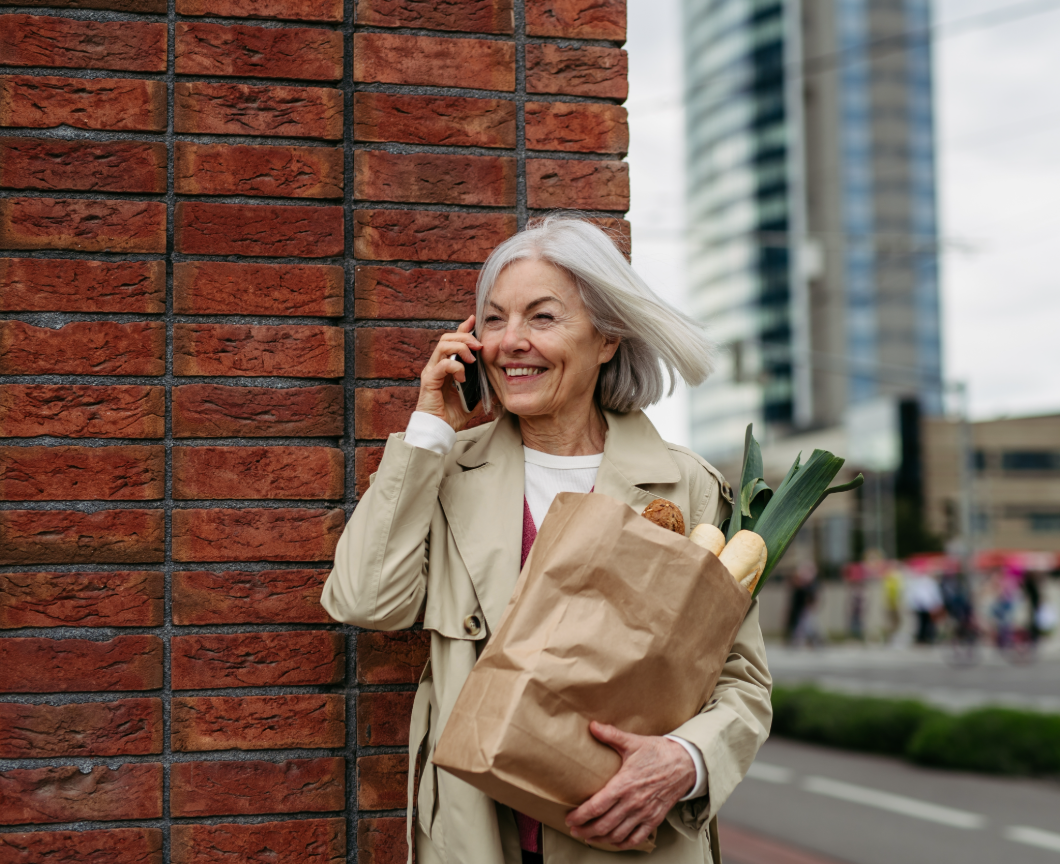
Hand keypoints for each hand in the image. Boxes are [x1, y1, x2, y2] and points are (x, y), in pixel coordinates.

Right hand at [416, 316, 482, 430]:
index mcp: (446, 366)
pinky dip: (455, 367)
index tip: (474, 320)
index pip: (453, 340)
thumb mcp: (475, 398)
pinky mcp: (430, 381)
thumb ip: (484, 389)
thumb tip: (501, 384)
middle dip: (465, 336)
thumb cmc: (453, 415)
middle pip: (447, 338)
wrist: (440, 430)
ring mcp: (432, 372)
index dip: (463, 329)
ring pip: (443, 346)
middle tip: (480, 345)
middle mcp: (437, 365)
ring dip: (461, 348)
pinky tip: (463, 376)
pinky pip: (442, 365)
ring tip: (472, 358)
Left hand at [566, 721, 696, 849]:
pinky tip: (614, 841)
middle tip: (574, 830)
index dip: (580, 815)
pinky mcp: (654, 819)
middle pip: (604, 825)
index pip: (596, 806)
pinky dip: (622, 843)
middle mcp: (633, 802)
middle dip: (586, 830)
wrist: (685, 764)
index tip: (570, 818)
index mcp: (624, 784)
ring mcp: (644, 813)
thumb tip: (592, 725)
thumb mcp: (633, 742)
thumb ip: (611, 735)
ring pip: (618, 834)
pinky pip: (636, 839)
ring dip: (601, 838)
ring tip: (589, 836)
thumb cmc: (658, 752)